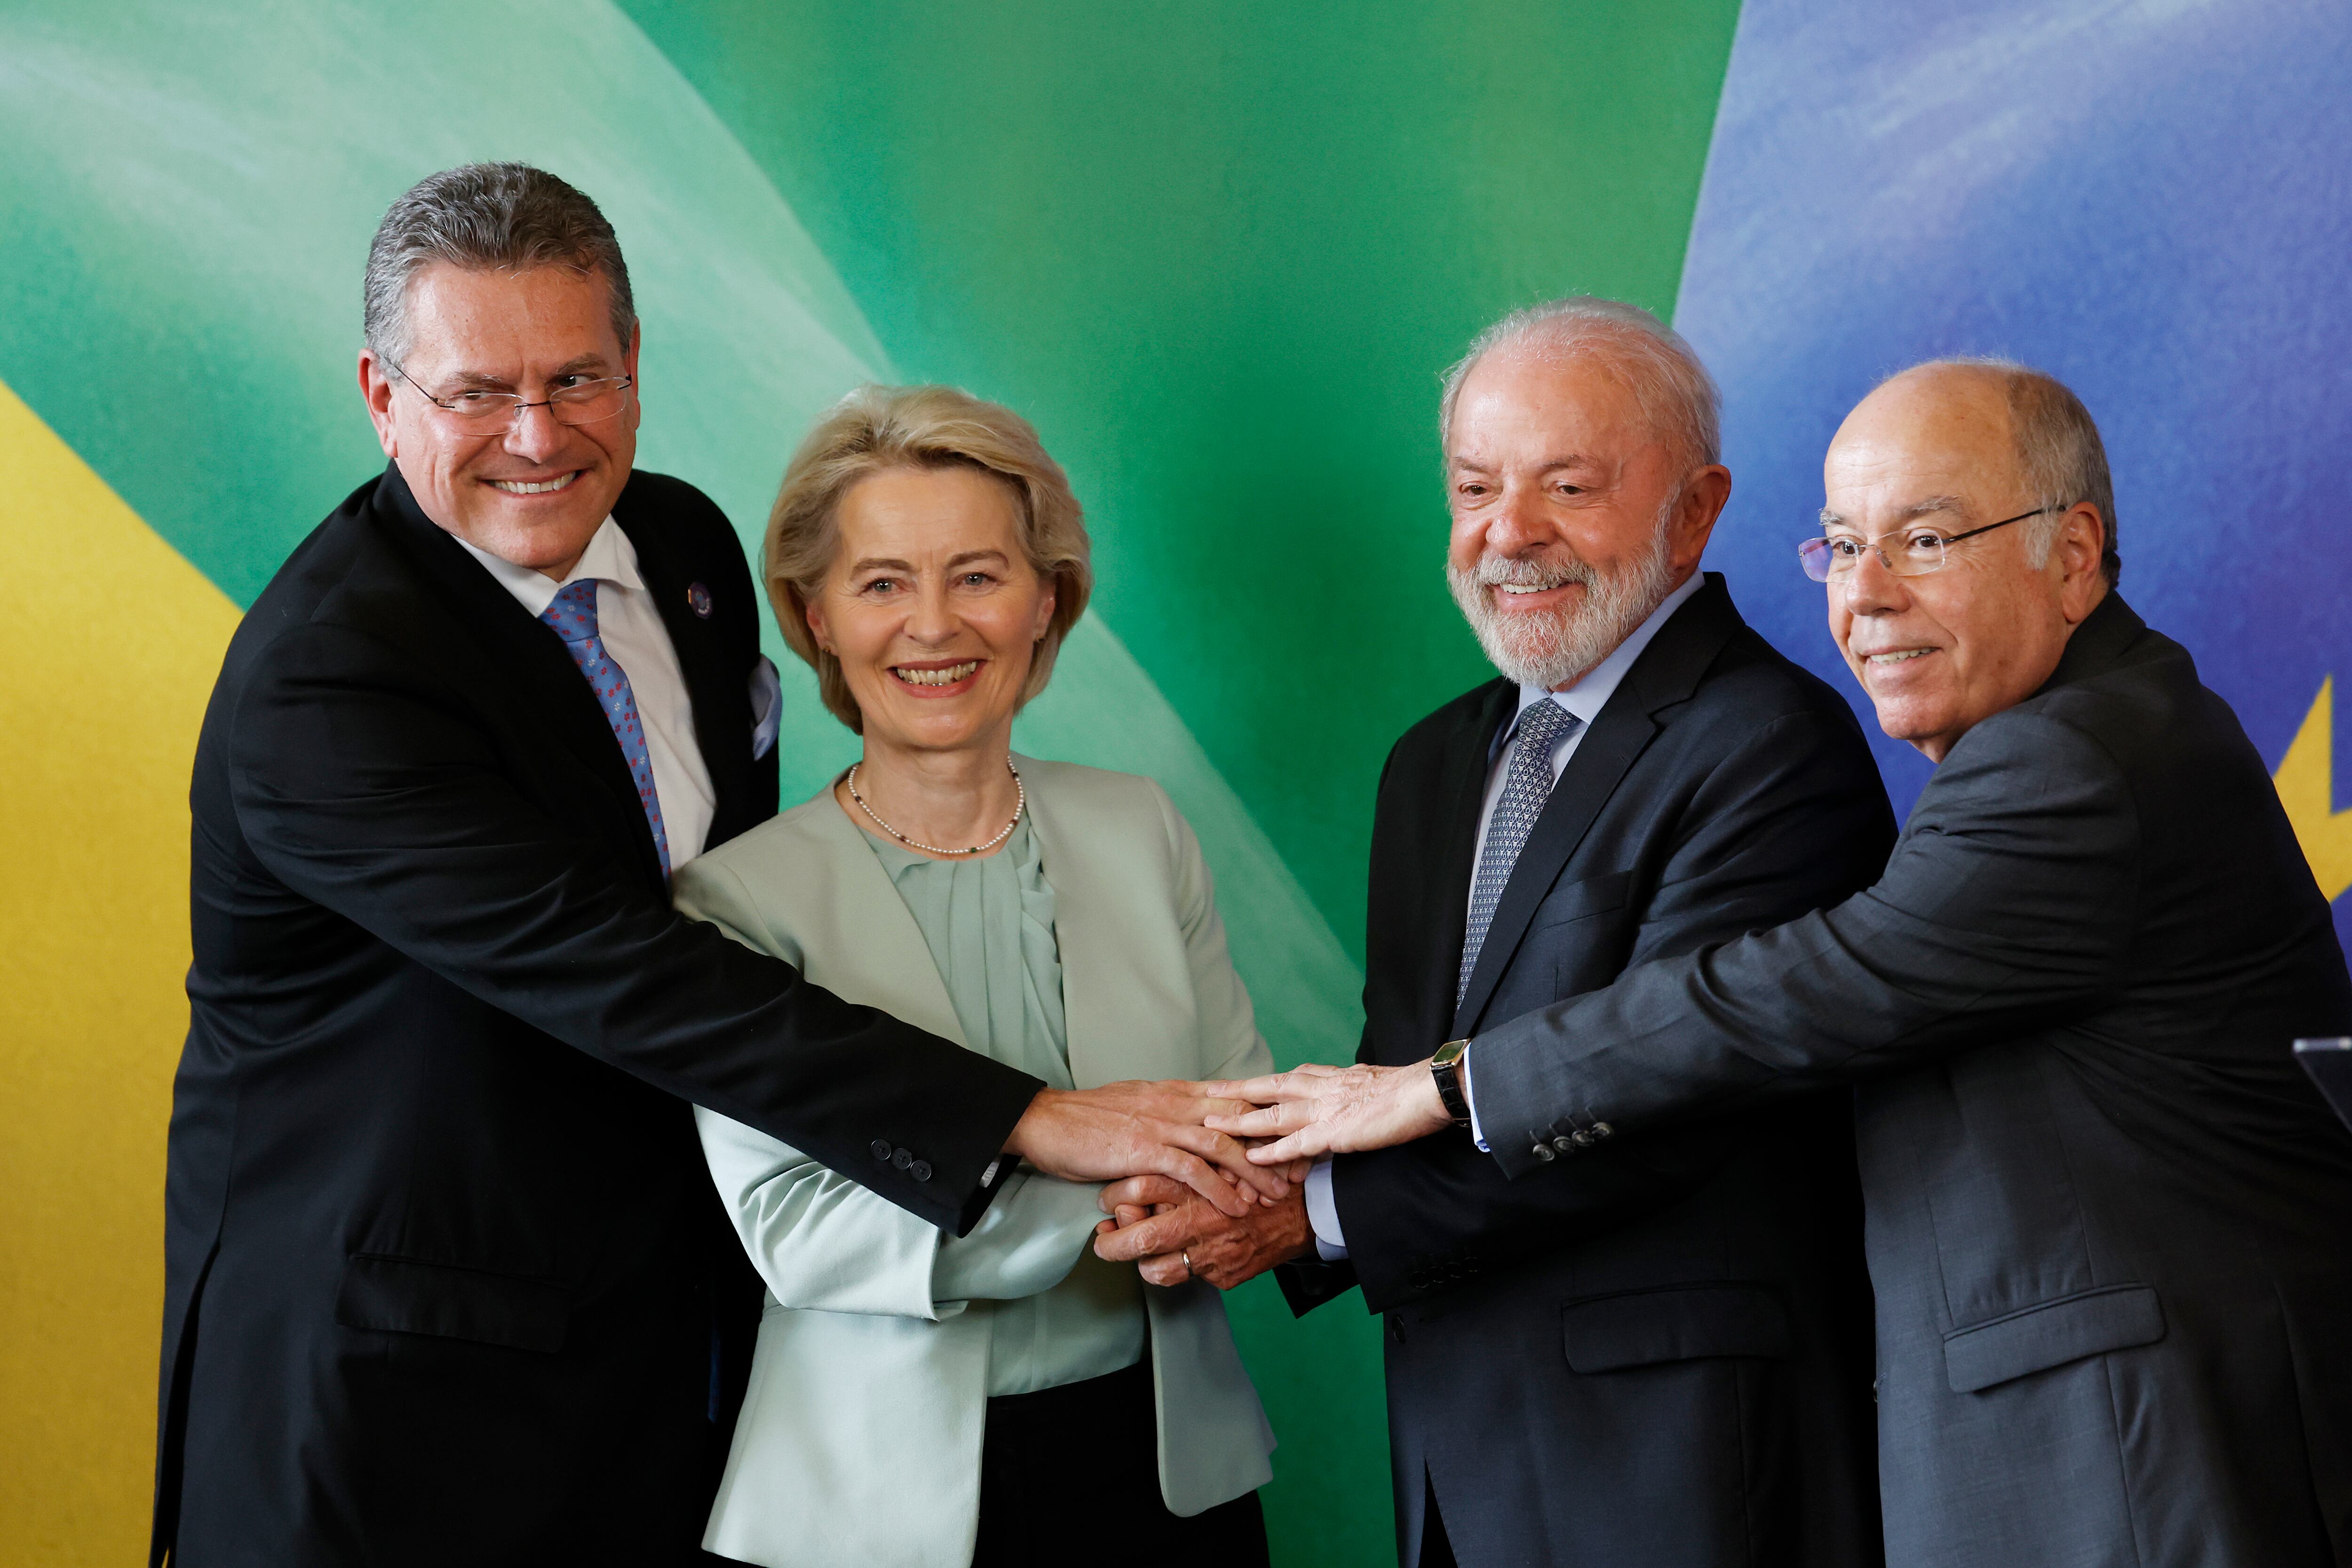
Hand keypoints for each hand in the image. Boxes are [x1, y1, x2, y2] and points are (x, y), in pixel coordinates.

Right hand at [1004, 1082, 1290, 1217]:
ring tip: (1275, 1195)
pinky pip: (1191, 1169)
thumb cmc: (1086, 1119)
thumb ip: (1167, 1110)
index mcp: (1175, 1091)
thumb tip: (1190, 1118)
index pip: (1232, 1099)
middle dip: (1272, 1144)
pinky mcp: (1144, 1148)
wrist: (1044, 1121)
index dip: (1266, 1117)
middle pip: (1237, 1119)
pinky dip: (1217, 1189)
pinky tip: (1235, 1207)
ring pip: (1221, 1144)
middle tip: (1299, 1170)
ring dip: (1253, 1171)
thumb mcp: (1136, 1104)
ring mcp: (1160, 1124)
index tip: (1293, 1136)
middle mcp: (1175, 1102)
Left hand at [1091, 1175, 1311, 1287]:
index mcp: (1197, 1182)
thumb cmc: (1251, 1180)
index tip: (1105, 1200)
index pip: (1140, 1188)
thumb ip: (1176, 1166)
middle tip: (1102, 1240)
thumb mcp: (1214, 1160)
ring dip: (1139, 1264)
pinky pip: (1184, 1279)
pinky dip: (1173, 1269)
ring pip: (1156, 1269)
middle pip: (1141, 1237)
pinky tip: (1174, 1256)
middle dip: (1112, 1244)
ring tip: (1135, 1252)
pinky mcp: (1224, 1276)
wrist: (1300, 1211)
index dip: (1114, 1196)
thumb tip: (1135, 1186)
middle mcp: (1202, 1219)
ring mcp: (1214, 1253)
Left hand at [1200, 1060, 1453, 1162]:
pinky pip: (1296, 1143)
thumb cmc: (1399, 1089)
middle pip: (1264, 1088)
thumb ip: (1337, 1090)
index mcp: (1323, 1076)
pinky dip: (1271, 1151)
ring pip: (1272, 1114)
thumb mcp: (1360, 1083)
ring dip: (1239, 1121)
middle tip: (1201, 1095)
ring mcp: (1323, 1109)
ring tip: (1209, 1127)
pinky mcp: (1335, 1132)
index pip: (1278, 1079)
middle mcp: (1317, 1088)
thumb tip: (1326, 1093)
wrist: (1424, 1091)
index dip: (1251, 1086)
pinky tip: (1251, 1158)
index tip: (1226, 1088)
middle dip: (1231, 1093)